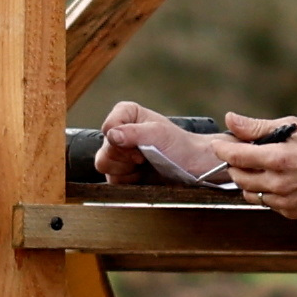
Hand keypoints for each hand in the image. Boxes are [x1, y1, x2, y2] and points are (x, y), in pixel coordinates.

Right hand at [95, 103, 232, 186]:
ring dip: (126, 171)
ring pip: (105, 167)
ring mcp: (118, 154)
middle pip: (103, 151)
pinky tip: (142, 175)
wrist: (192, 167)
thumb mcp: (159, 134)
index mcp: (126, 114)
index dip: (121, 140)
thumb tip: (111, 134)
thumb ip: (134, 132)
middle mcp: (119, 132)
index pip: (107, 127)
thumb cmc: (180, 145)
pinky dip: (128, 181)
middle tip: (144, 158)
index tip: (141, 146)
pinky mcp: (121, 173)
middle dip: (124, 158)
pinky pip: (113, 181)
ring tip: (144, 165)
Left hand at [213, 117, 296, 222]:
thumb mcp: (294, 128)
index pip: (235, 157)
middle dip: (235, 164)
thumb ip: (258, 127)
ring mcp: (285, 201)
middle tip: (244, 153)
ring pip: (250, 194)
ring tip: (263, 167)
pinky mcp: (293, 212)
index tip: (219, 145)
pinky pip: (268, 204)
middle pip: (238, 177)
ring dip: (249, 180)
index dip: (222, 149)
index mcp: (278, 159)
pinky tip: (279, 180)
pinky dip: (266, 192)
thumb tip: (230, 119)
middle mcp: (279, 183)